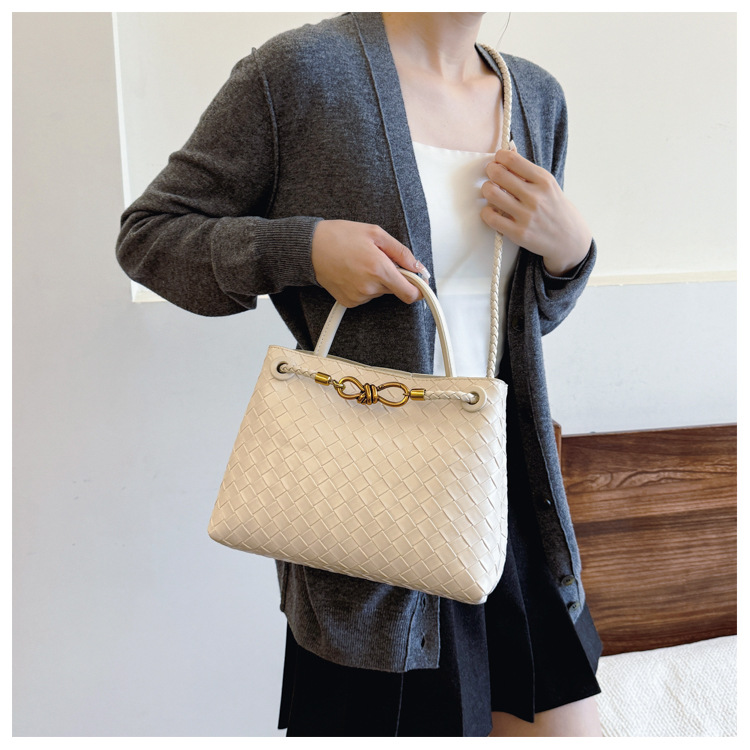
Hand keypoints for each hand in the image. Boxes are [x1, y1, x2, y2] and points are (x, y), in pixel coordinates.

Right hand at [311, 220, 426, 306]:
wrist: (310, 248)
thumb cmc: (340, 237)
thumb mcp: (376, 233)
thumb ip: (402, 252)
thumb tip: (418, 267)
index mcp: (379, 269)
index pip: (410, 293)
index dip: (419, 289)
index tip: (420, 283)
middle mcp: (370, 287)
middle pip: (395, 289)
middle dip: (393, 276)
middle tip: (379, 259)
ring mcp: (359, 297)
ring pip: (380, 292)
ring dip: (377, 280)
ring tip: (361, 263)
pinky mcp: (349, 302)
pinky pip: (367, 296)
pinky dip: (365, 286)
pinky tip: (353, 272)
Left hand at [480, 149, 591, 275]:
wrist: (569, 239)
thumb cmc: (554, 209)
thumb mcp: (547, 186)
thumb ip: (527, 171)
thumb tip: (507, 151)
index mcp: (544, 180)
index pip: (513, 160)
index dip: (499, 157)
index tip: (498, 160)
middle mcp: (535, 197)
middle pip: (498, 174)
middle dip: (490, 171)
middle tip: (491, 174)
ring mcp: (526, 216)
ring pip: (491, 193)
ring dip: (487, 190)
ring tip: (492, 192)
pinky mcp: (518, 233)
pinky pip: (491, 217)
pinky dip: (486, 211)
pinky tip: (492, 210)